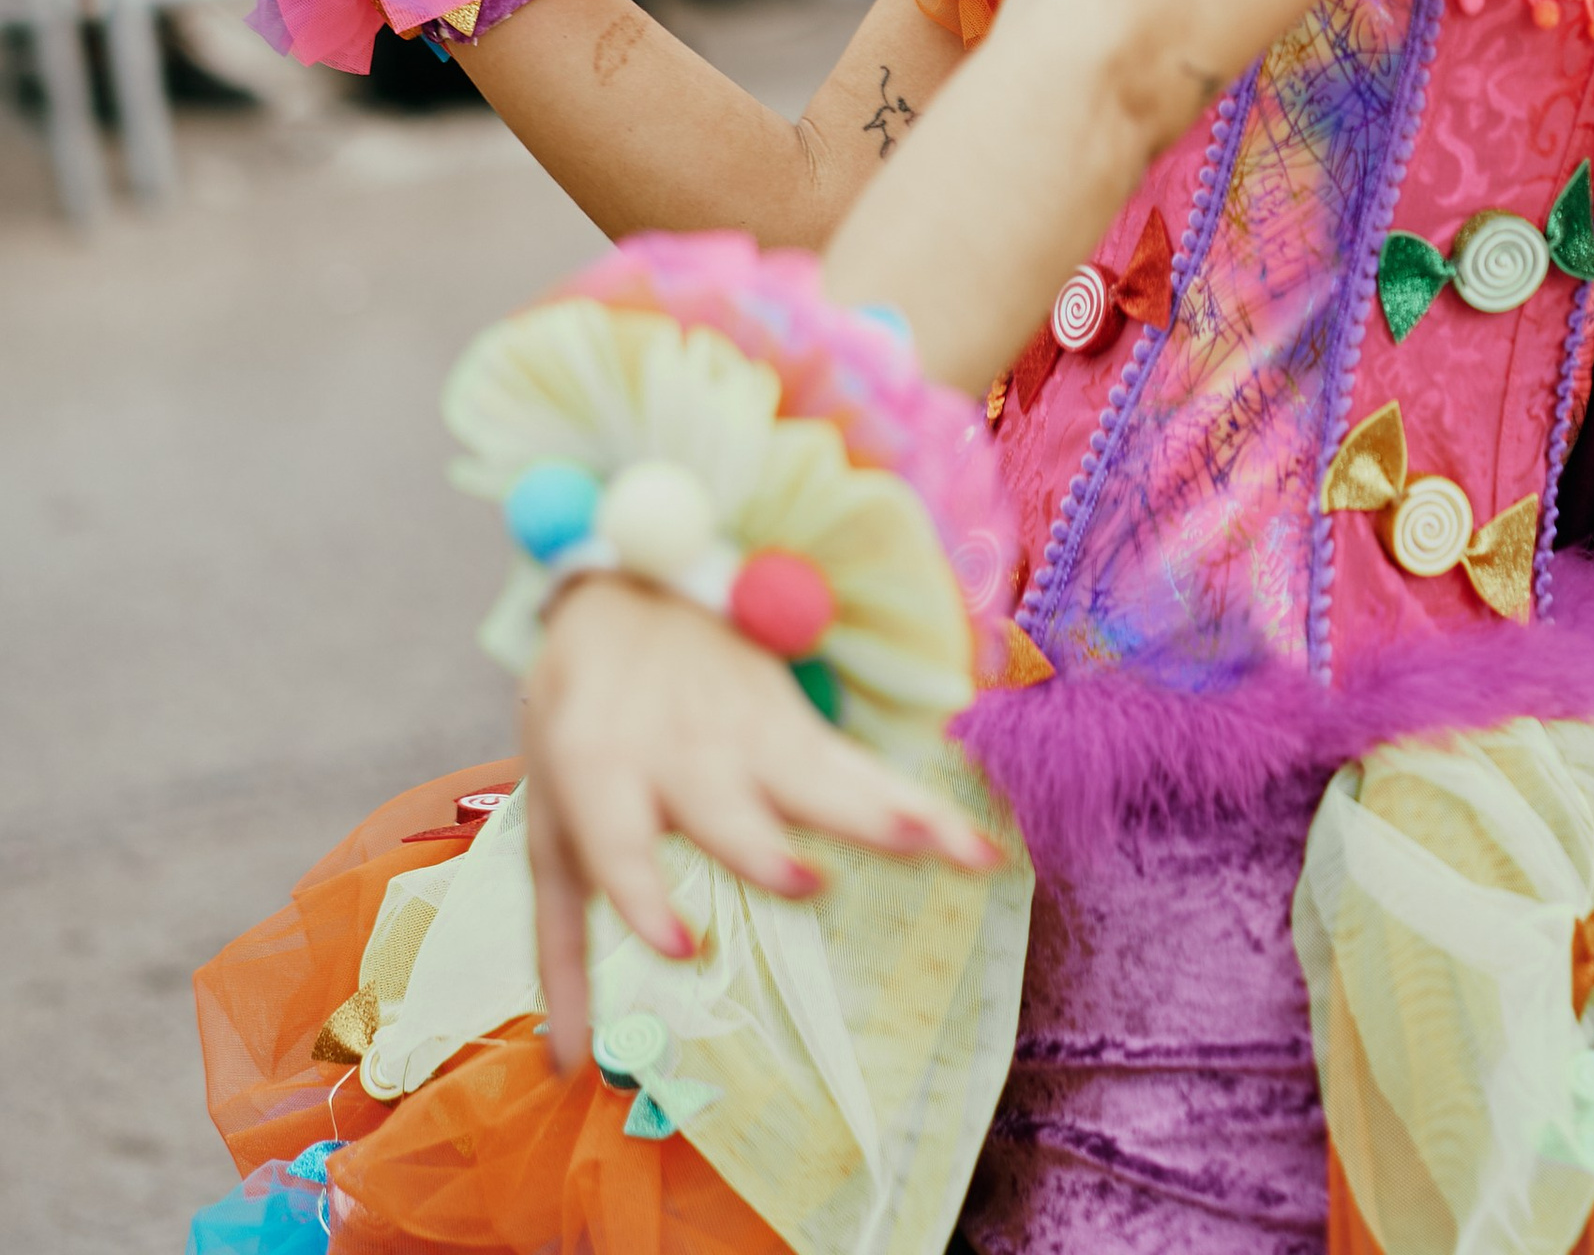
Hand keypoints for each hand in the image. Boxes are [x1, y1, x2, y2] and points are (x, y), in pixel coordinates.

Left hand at [523, 577, 997, 1067]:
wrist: (628, 587)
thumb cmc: (582, 729)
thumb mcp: (552, 830)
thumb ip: (559, 948)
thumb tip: (561, 1068)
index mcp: (599, 772)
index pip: (618, 840)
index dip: (646, 893)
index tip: (683, 948)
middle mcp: (676, 752)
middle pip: (727, 809)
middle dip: (766, 850)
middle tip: (808, 883)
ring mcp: (745, 732)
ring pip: (819, 782)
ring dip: (880, 818)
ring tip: (939, 851)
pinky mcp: (799, 726)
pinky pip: (866, 772)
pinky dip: (926, 809)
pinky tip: (979, 848)